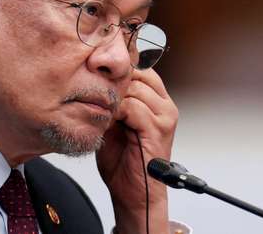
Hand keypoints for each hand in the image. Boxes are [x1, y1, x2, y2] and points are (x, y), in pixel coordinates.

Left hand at [96, 68, 177, 232]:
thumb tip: (95, 80)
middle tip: (96, 98)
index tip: (98, 80)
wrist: (133, 194)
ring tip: (101, 114)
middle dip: (113, 85)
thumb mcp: (114, 122)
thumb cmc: (123, 161)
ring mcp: (165, 116)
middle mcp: (166, 105)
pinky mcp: (159, 129)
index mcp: (158, 101)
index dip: (119, 73)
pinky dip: (116, 113)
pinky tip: (107, 124)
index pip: (142, 69)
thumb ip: (113, 101)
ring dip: (113, 100)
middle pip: (137, 75)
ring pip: (134, 89)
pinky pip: (133, 108)